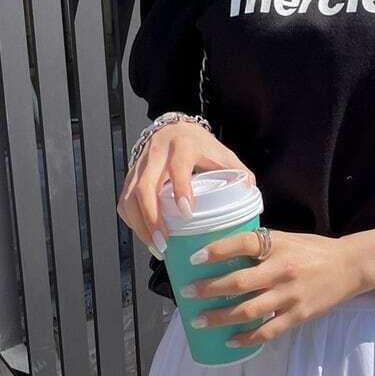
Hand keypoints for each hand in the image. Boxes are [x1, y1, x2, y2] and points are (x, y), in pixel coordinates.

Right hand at [117, 119, 255, 258]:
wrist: (175, 128)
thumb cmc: (201, 145)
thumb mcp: (223, 154)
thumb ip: (240, 172)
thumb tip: (249, 193)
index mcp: (183, 147)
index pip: (178, 167)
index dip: (180, 190)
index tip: (187, 214)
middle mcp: (157, 154)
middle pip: (144, 188)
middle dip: (152, 218)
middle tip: (164, 242)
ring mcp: (140, 165)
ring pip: (129, 197)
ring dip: (140, 225)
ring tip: (156, 247)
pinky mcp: (131, 175)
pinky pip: (124, 201)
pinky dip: (133, 221)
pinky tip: (146, 235)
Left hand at [181, 229, 366, 344]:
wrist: (350, 267)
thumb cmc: (313, 251)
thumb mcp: (287, 239)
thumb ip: (260, 245)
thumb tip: (223, 252)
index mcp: (278, 245)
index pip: (243, 243)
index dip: (217, 251)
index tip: (194, 259)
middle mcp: (282, 269)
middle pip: (239, 282)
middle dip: (208, 289)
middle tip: (187, 293)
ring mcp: (290, 295)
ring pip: (248, 310)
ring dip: (219, 317)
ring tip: (200, 320)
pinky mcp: (298, 315)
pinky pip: (268, 330)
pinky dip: (247, 338)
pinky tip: (230, 340)